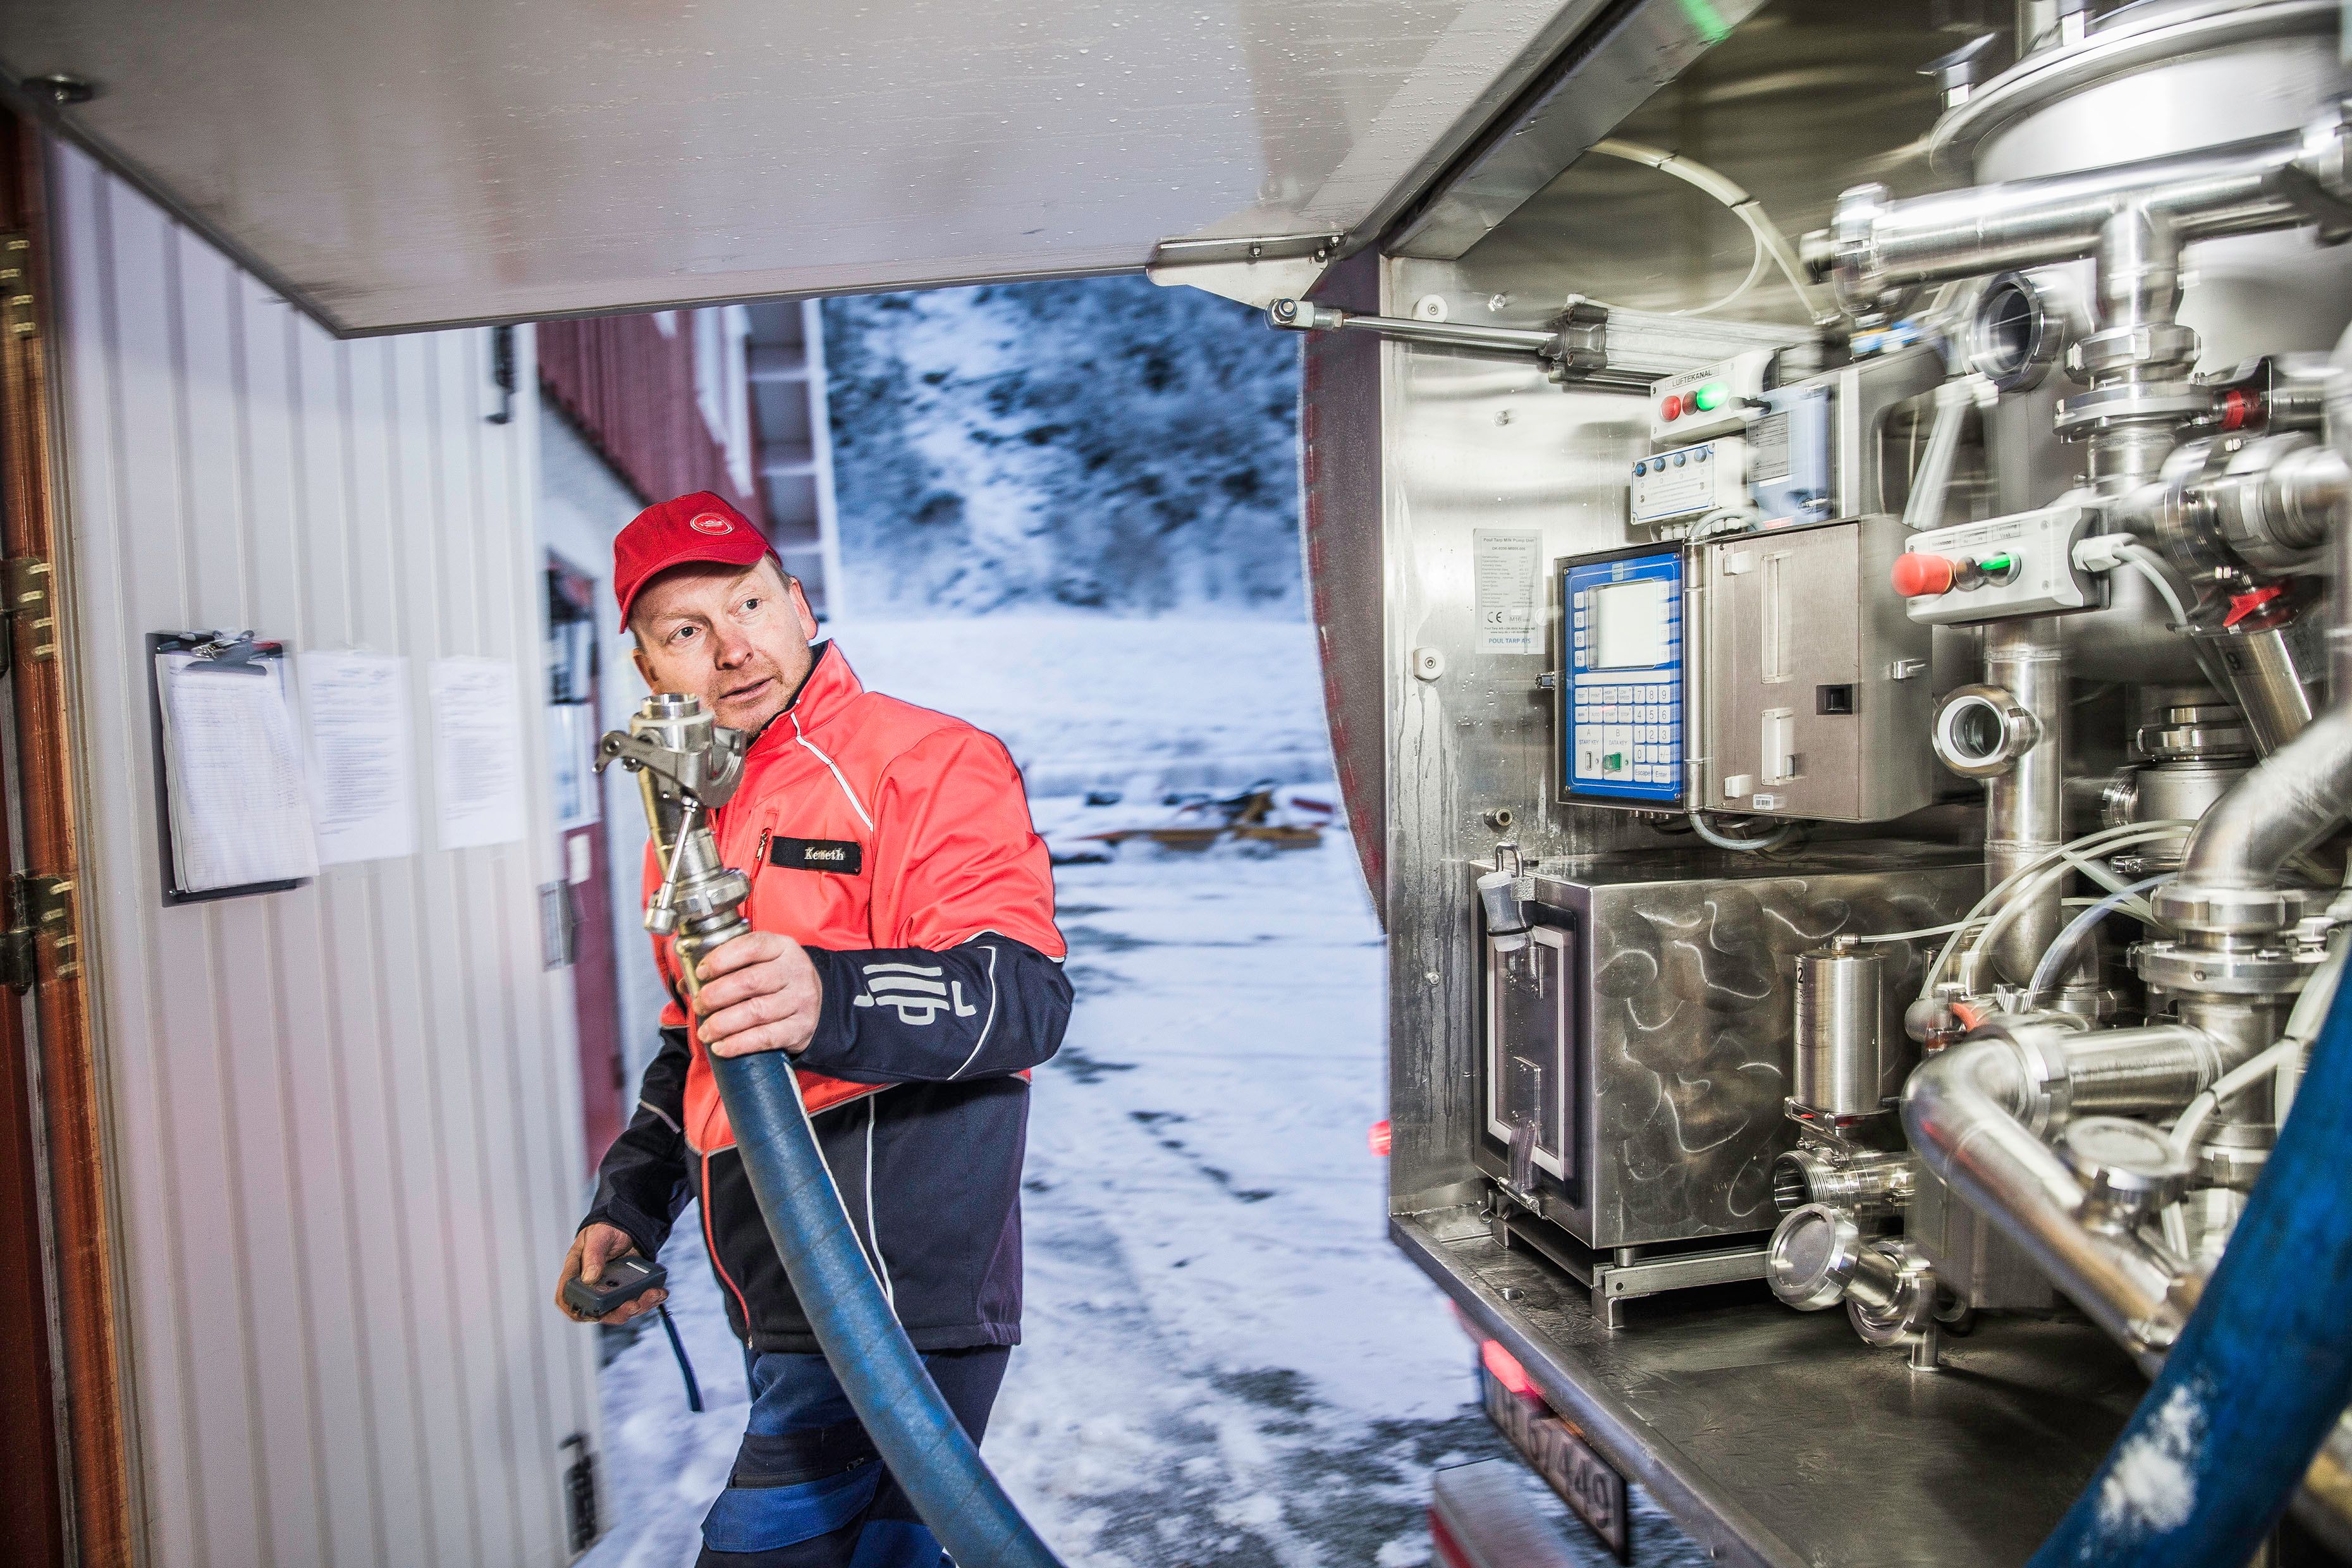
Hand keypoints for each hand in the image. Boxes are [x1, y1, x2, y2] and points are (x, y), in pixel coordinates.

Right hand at [556, 1222, 666, 1325]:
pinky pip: (637, 1300)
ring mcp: (611, 1291)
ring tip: (652, 1295)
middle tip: (632, 1305)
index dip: (575, 1310)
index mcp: (576, 1274)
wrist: (627, 1226)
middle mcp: (592, 1287)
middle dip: (618, 1313)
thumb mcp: (598, 1237)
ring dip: (638, 1306)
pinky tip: (659, 1292)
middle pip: (599, 1311)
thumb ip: (593, 1255)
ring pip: (621, 1309)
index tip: (593, 1314)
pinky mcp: (628, 1290)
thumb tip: (590, 1278)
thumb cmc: (604, 1230)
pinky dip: (650, 1299)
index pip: (567, 1298)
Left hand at [693, 930, 823, 1057]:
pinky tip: (721, 1047)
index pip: (752, 946)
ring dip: (723, 1024)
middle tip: (699, 1005)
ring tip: (705, 1031)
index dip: (722, 959)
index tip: (701, 972)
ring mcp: (801, 1000)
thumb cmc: (777, 980)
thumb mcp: (760, 963)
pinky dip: (739, 1044)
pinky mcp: (800, 1027)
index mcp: (782, 947)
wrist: (816, 1003)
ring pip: (756, 1012)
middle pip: (750, 982)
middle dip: (716, 995)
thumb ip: (727, 967)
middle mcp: (795, 971)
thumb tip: (687, 983)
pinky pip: (765, 1038)